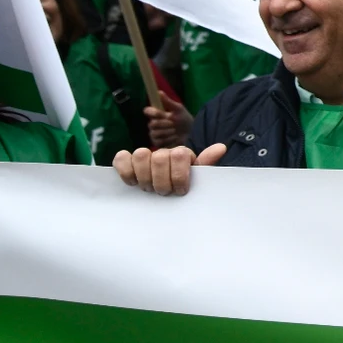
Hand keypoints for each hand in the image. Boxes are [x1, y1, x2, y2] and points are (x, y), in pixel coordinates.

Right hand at [112, 143, 226, 195]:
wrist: (165, 195)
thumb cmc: (183, 188)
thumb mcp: (197, 179)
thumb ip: (206, 163)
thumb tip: (221, 147)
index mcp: (181, 154)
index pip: (179, 155)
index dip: (178, 176)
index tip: (180, 191)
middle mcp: (162, 152)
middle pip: (159, 157)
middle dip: (161, 181)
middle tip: (163, 193)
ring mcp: (144, 156)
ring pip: (140, 155)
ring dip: (144, 176)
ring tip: (148, 189)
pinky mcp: (126, 162)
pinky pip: (121, 158)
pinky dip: (125, 170)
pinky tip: (132, 183)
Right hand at [145, 94, 191, 148]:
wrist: (192, 133)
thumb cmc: (184, 119)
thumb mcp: (178, 109)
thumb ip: (168, 102)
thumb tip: (159, 91)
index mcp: (157, 114)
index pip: (147, 111)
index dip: (153, 112)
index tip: (161, 113)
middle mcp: (153, 124)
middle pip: (151, 124)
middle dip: (164, 124)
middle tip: (173, 124)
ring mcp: (154, 134)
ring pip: (154, 133)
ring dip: (167, 132)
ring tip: (175, 131)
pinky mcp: (157, 143)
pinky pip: (158, 142)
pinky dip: (168, 139)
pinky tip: (174, 138)